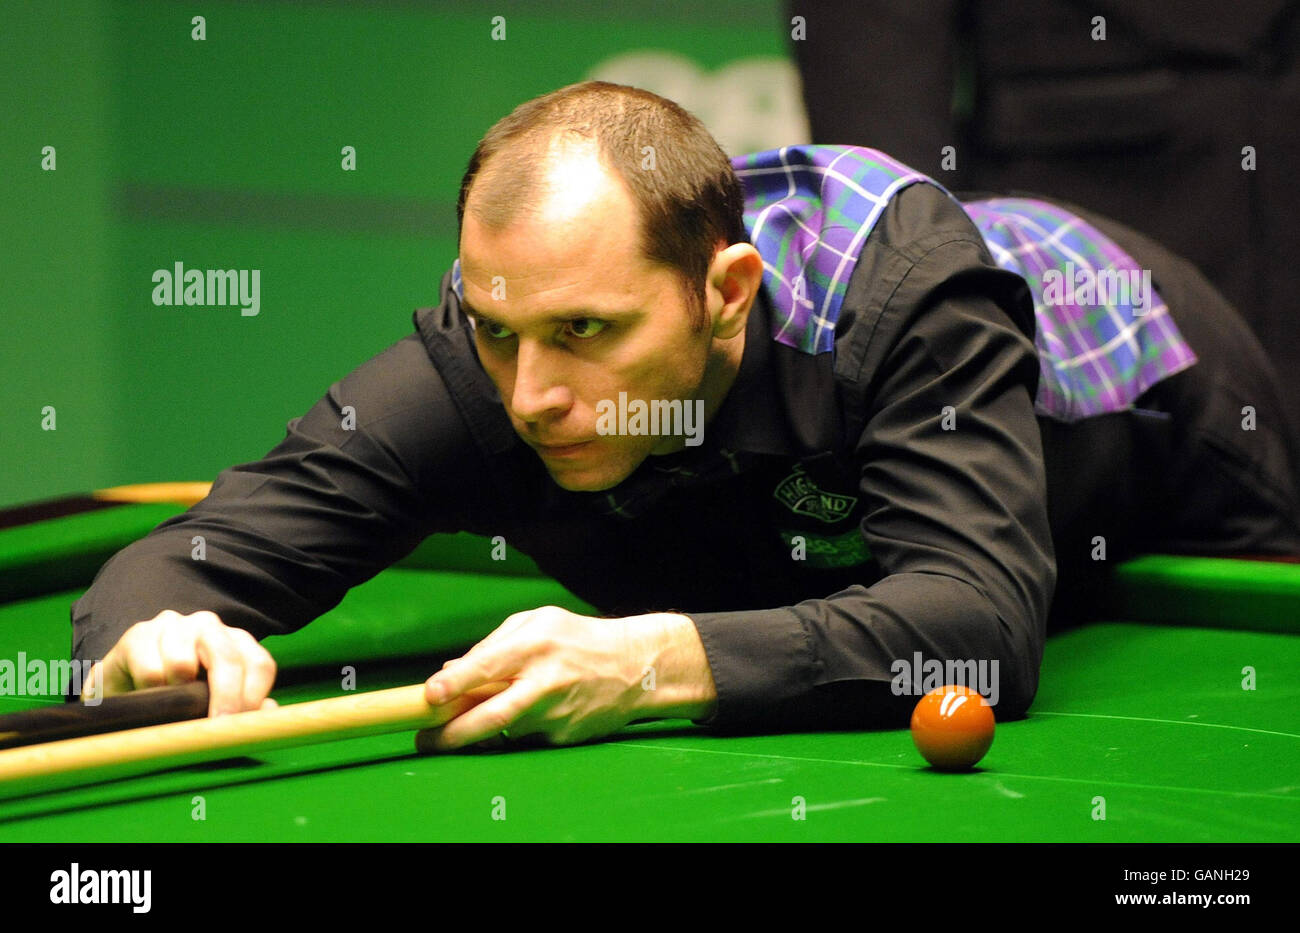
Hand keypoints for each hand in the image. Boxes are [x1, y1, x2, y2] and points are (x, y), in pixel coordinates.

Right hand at [83, 610, 277, 716]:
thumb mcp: (212, 702)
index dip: (254, 697)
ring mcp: (174, 625)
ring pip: (183, 664)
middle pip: (228, 659)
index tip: (242, 726)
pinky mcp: (139, 634)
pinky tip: (147, 694)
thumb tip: (268, 711)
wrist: (121, 688)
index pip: (259, 664)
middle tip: (216, 728)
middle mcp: (209, 626)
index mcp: (235, 642)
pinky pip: (151, 670)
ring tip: (170, 703)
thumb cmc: (175, 696)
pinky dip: (150, 691)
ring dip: (176, 694)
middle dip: (226, 698)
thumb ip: (243, 705)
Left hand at [417, 606, 649, 750]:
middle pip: (491, 716)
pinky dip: (522, 725)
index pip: (488, 665)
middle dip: (453, 733)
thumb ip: (493, 644)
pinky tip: (544, 707)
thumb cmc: (577, 639)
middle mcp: (546, 680)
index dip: (455, 683)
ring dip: (491, 722)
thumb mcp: (537, 623)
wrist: (635, 667)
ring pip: (504, 727)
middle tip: (426, 740)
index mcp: (536, 643)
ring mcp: (557, 713)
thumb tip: (450, 670)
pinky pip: (527, 735)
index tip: (430, 695)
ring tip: (515, 698)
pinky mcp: (564, 736)